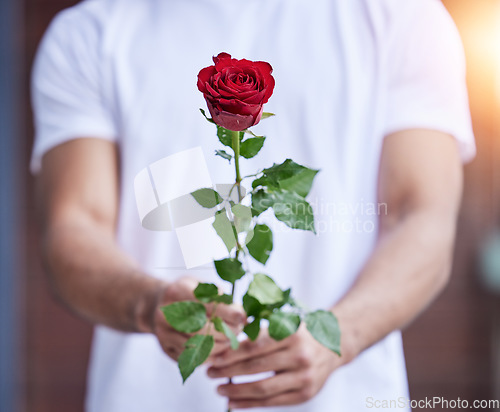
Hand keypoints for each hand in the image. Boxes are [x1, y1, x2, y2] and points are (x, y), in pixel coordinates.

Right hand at [153, 277, 244, 360]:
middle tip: (239, 330)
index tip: (242, 316)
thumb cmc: (186, 293)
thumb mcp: (200, 285)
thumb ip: (219, 297)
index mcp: (177, 292)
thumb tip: (241, 315)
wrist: (156, 304)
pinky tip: (218, 348)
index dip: (228, 312)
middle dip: (226, 331)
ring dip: (220, 345)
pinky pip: (192, 358)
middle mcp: (165, 313)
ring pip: (198, 346)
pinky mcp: (165, 348)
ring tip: (230, 338)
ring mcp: (163, 333)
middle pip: (202, 328)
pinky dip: (209, 355)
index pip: (206, 304)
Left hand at [207, 324, 341, 408]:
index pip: (254, 346)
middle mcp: (299, 355)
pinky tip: (234, 402)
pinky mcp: (305, 394)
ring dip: (236, 391)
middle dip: (228, 372)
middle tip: (210, 373)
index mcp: (291, 334)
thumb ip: (259, 330)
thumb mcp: (284, 323)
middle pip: (256, 367)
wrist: (332, 347)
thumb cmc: (301, 333)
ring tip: (218, 388)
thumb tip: (226, 339)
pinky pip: (272, 402)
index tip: (214, 357)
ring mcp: (304, 377)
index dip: (231, 354)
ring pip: (263, 388)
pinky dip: (250, 404)